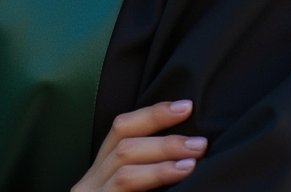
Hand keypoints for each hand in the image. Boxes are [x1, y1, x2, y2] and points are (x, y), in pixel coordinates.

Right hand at [72, 100, 206, 191]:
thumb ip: (143, 176)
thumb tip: (185, 154)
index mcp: (97, 175)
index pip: (120, 129)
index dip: (153, 114)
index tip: (185, 106)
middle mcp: (89, 182)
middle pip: (122, 139)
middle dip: (163, 134)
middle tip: (200, 140)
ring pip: (124, 160)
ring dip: (164, 154)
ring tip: (194, 154)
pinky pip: (124, 185)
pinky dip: (155, 175)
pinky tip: (180, 173)